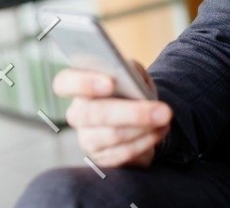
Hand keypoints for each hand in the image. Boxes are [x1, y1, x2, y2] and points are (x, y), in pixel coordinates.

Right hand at [53, 61, 172, 168]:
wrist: (141, 118)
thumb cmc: (132, 90)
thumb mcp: (133, 74)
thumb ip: (129, 70)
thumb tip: (130, 78)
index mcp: (78, 86)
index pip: (64, 83)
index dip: (83, 83)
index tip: (110, 82)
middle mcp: (77, 114)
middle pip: (93, 114)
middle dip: (132, 113)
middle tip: (164, 111)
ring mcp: (87, 139)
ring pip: (112, 135)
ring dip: (144, 128)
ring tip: (165, 119)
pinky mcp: (102, 159)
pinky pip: (123, 154)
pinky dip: (146, 142)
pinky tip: (159, 131)